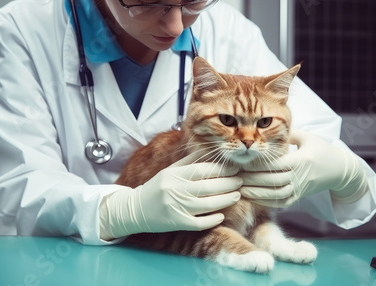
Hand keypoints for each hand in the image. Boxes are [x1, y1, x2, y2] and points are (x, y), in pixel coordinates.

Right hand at [99, 154, 241, 239]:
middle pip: (208, 187)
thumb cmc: (157, 187)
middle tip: (241, 180)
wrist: (135, 210)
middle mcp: (175, 191)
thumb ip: (189, 161)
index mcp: (173, 175)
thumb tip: (210, 151)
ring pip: (208, 205)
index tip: (234, 167)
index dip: (221, 168)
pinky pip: (200, 223)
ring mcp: (177, 208)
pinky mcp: (177, 223)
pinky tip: (222, 214)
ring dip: (226, 200)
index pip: (202, 170)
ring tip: (237, 194)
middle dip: (228, 183)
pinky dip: (213, 219)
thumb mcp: (170, 170)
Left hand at [239, 129, 367, 207]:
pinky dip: (265, 202)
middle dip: (252, 179)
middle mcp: (300, 177)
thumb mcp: (307, 137)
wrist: (339, 171)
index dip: (259, 164)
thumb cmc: (321, 150)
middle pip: (273, 180)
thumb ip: (288, 132)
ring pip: (275, 195)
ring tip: (240, 188)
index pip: (276, 164)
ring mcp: (300, 189)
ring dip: (256, 193)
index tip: (244, 160)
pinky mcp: (299, 197)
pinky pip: (281, 203)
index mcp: (302, 160)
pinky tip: (252, 197)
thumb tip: (267, 125)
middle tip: (235, 175)